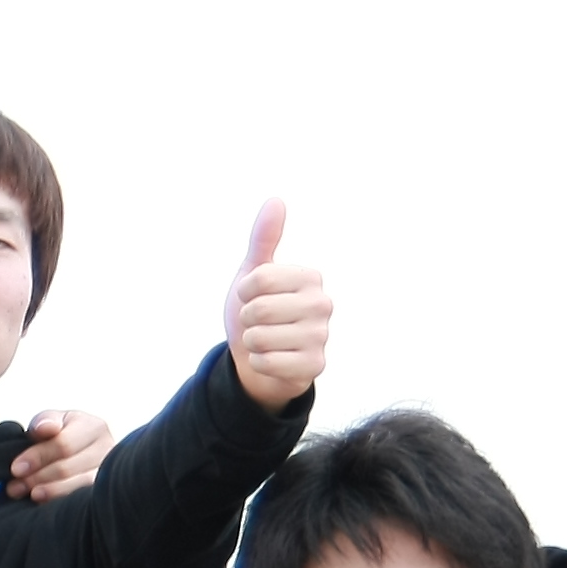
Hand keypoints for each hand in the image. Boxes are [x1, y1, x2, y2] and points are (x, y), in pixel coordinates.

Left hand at [6, 405, 116, 500]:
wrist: (72, 455)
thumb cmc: (58, 437)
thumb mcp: (50, 423)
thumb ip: (44, 422)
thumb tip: (44, 428)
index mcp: (94, 427)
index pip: (63, 444)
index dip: (37, 457)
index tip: (15, 469)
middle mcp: (107, 449)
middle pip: (67, 468)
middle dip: (37, 478)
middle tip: (14, 487)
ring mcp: (109, 474)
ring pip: (78, 487)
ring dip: (49, 492)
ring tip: (30, 495)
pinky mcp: (104, 495)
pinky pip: (82, 503)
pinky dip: (60, 502)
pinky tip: (44, 504)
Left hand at [226, 200, 331, 404]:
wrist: (259, 354)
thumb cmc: (257, 310)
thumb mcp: (254, 272)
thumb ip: (264, 239)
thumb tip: (275, 201)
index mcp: (310, 277)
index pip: (257, 279)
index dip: (244, 292)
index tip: (252, 297)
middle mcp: (323, 304)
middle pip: (257, 309)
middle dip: (246, 319)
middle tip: (259, 322)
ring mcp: (322, 336)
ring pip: (258, 338)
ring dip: (251, 342)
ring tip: (266, 340)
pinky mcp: (315, 366)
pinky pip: (265, 362)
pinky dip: (258, 362)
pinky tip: (272, 359)